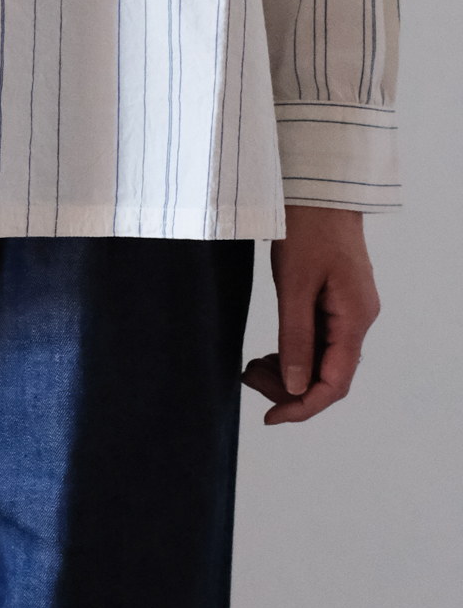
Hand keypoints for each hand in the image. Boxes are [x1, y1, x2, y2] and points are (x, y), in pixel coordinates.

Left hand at [241, 206, 379, 424]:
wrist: (318, 189)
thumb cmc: (307, 228)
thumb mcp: (293, 284)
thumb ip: (295, 337)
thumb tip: (295, 386)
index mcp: (354, 318)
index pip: (334, 383)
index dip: (303, 407)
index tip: (270, 418)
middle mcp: (358, 318)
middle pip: (329, 375)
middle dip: (288, 388)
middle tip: (248, 378)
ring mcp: (350, 309)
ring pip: (323, 359)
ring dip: (289, 371)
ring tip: (251, 368)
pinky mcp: (337, 300)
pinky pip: (320, 340)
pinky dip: (294, 352)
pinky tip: (269, 353)